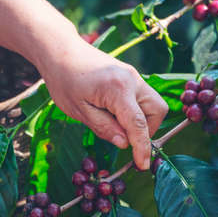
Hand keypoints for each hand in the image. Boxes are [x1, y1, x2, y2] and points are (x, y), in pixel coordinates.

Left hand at [40, 40, 167, 169]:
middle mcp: (132, 80)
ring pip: (153, 103)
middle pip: (157, 111)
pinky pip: (142, 96)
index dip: (142, 148)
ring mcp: (133, 75)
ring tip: (116, 125)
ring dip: (142, 120)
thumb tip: (124, 144)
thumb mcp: (78, 110)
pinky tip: (114, 113)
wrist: (61, 51)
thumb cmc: (64, 80)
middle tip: (124, 139)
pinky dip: (136, 110)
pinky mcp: (129, 75)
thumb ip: (104, 128)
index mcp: (118, 90)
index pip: (138, 124)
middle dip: (147, 130)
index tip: (143, 166)